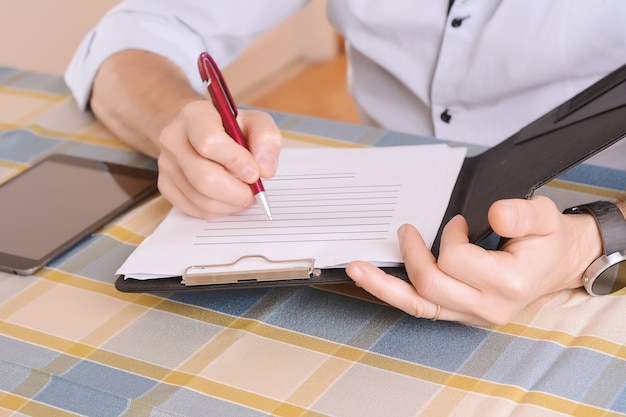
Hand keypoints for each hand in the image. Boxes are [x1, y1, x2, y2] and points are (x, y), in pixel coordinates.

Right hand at [157, 101, 281, 218]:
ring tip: (244, 194)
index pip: (209, 142)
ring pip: (202, 199)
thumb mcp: (255, 122)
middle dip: (237, 192)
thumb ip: (266, 138)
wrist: (200, 133)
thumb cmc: (231, 128)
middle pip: (204, 178)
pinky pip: (196, 210)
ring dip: (231, 204)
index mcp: (194, 116)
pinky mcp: (166, 186)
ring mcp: (166, 165)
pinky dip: (220, 210)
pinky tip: (228, 198)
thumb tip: (264, 169)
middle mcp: (173, 139)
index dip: (236, 162)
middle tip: (254, 192)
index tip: (254, 173)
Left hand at [346, 196, 602, 325]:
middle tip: (406, 230)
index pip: (458, 260)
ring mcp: (471, 315)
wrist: (556, 266)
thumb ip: (523, 213)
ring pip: (418, 306)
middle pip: (431, 285)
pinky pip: (421, 309)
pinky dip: (394, 294)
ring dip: (383, 286)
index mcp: (509, 283)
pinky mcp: (459, 315)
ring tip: (355, 268)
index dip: (450, 235)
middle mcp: (487, 307)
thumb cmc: (547, 241)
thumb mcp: (546, 217)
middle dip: (412, 254)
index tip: (457, 222)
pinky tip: (372, 281)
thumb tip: (496, 213)